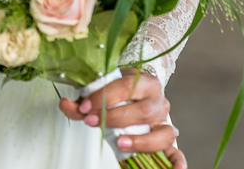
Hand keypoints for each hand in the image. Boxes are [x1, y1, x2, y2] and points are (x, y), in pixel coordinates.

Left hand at [58, 68, 178, 159]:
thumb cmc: (119, 94)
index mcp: (143, 82)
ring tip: (120, 142)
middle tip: (94, 122)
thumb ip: (83, 101)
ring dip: (141, 140)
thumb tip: (66, 105)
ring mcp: (165, 121)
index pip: (126, 86)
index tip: (85, 107)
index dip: (104, 97)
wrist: (138, 93)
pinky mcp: (168, 140)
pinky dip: (177, 162)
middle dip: (115, 118)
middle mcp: (158, 101)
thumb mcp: (101, 92)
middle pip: (144, 110)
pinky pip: (177, 152)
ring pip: (163, 132)